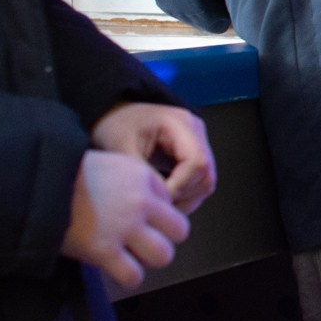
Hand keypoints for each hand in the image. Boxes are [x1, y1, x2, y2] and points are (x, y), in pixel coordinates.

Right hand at [62, 150, 189, 289]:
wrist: (30, 181)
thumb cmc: (64, 174)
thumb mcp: (108, 163)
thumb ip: (133, 181)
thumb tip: (150, 205)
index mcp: (142, 176)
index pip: (171, 203)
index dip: (156, 214)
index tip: (138, 218)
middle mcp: (139, 201)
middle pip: (179, 231)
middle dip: (164, 238)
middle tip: (143, 241)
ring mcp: (123, 227)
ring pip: (163, 255)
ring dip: (148, 260)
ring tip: (130, 256)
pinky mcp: (103, 250)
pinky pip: (133, 276)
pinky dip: (127, 277)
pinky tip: (116, 270)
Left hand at [91, 101, 215, 213]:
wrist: (113, 113)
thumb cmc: (115, 124)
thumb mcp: (122, 148)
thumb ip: (144, 175)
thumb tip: (161, 201)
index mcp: (182, 124)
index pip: (197, 162)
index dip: (180, 186)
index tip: (158, 199)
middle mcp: (196, 132)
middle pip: (206, 175)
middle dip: (183, 196)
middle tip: (158, 206)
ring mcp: (198, 144)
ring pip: (205, 182)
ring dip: (185, 199)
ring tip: (160, 204)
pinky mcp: (193, 155)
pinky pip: (198, 182)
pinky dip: (184, 196)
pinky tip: (164, 197)